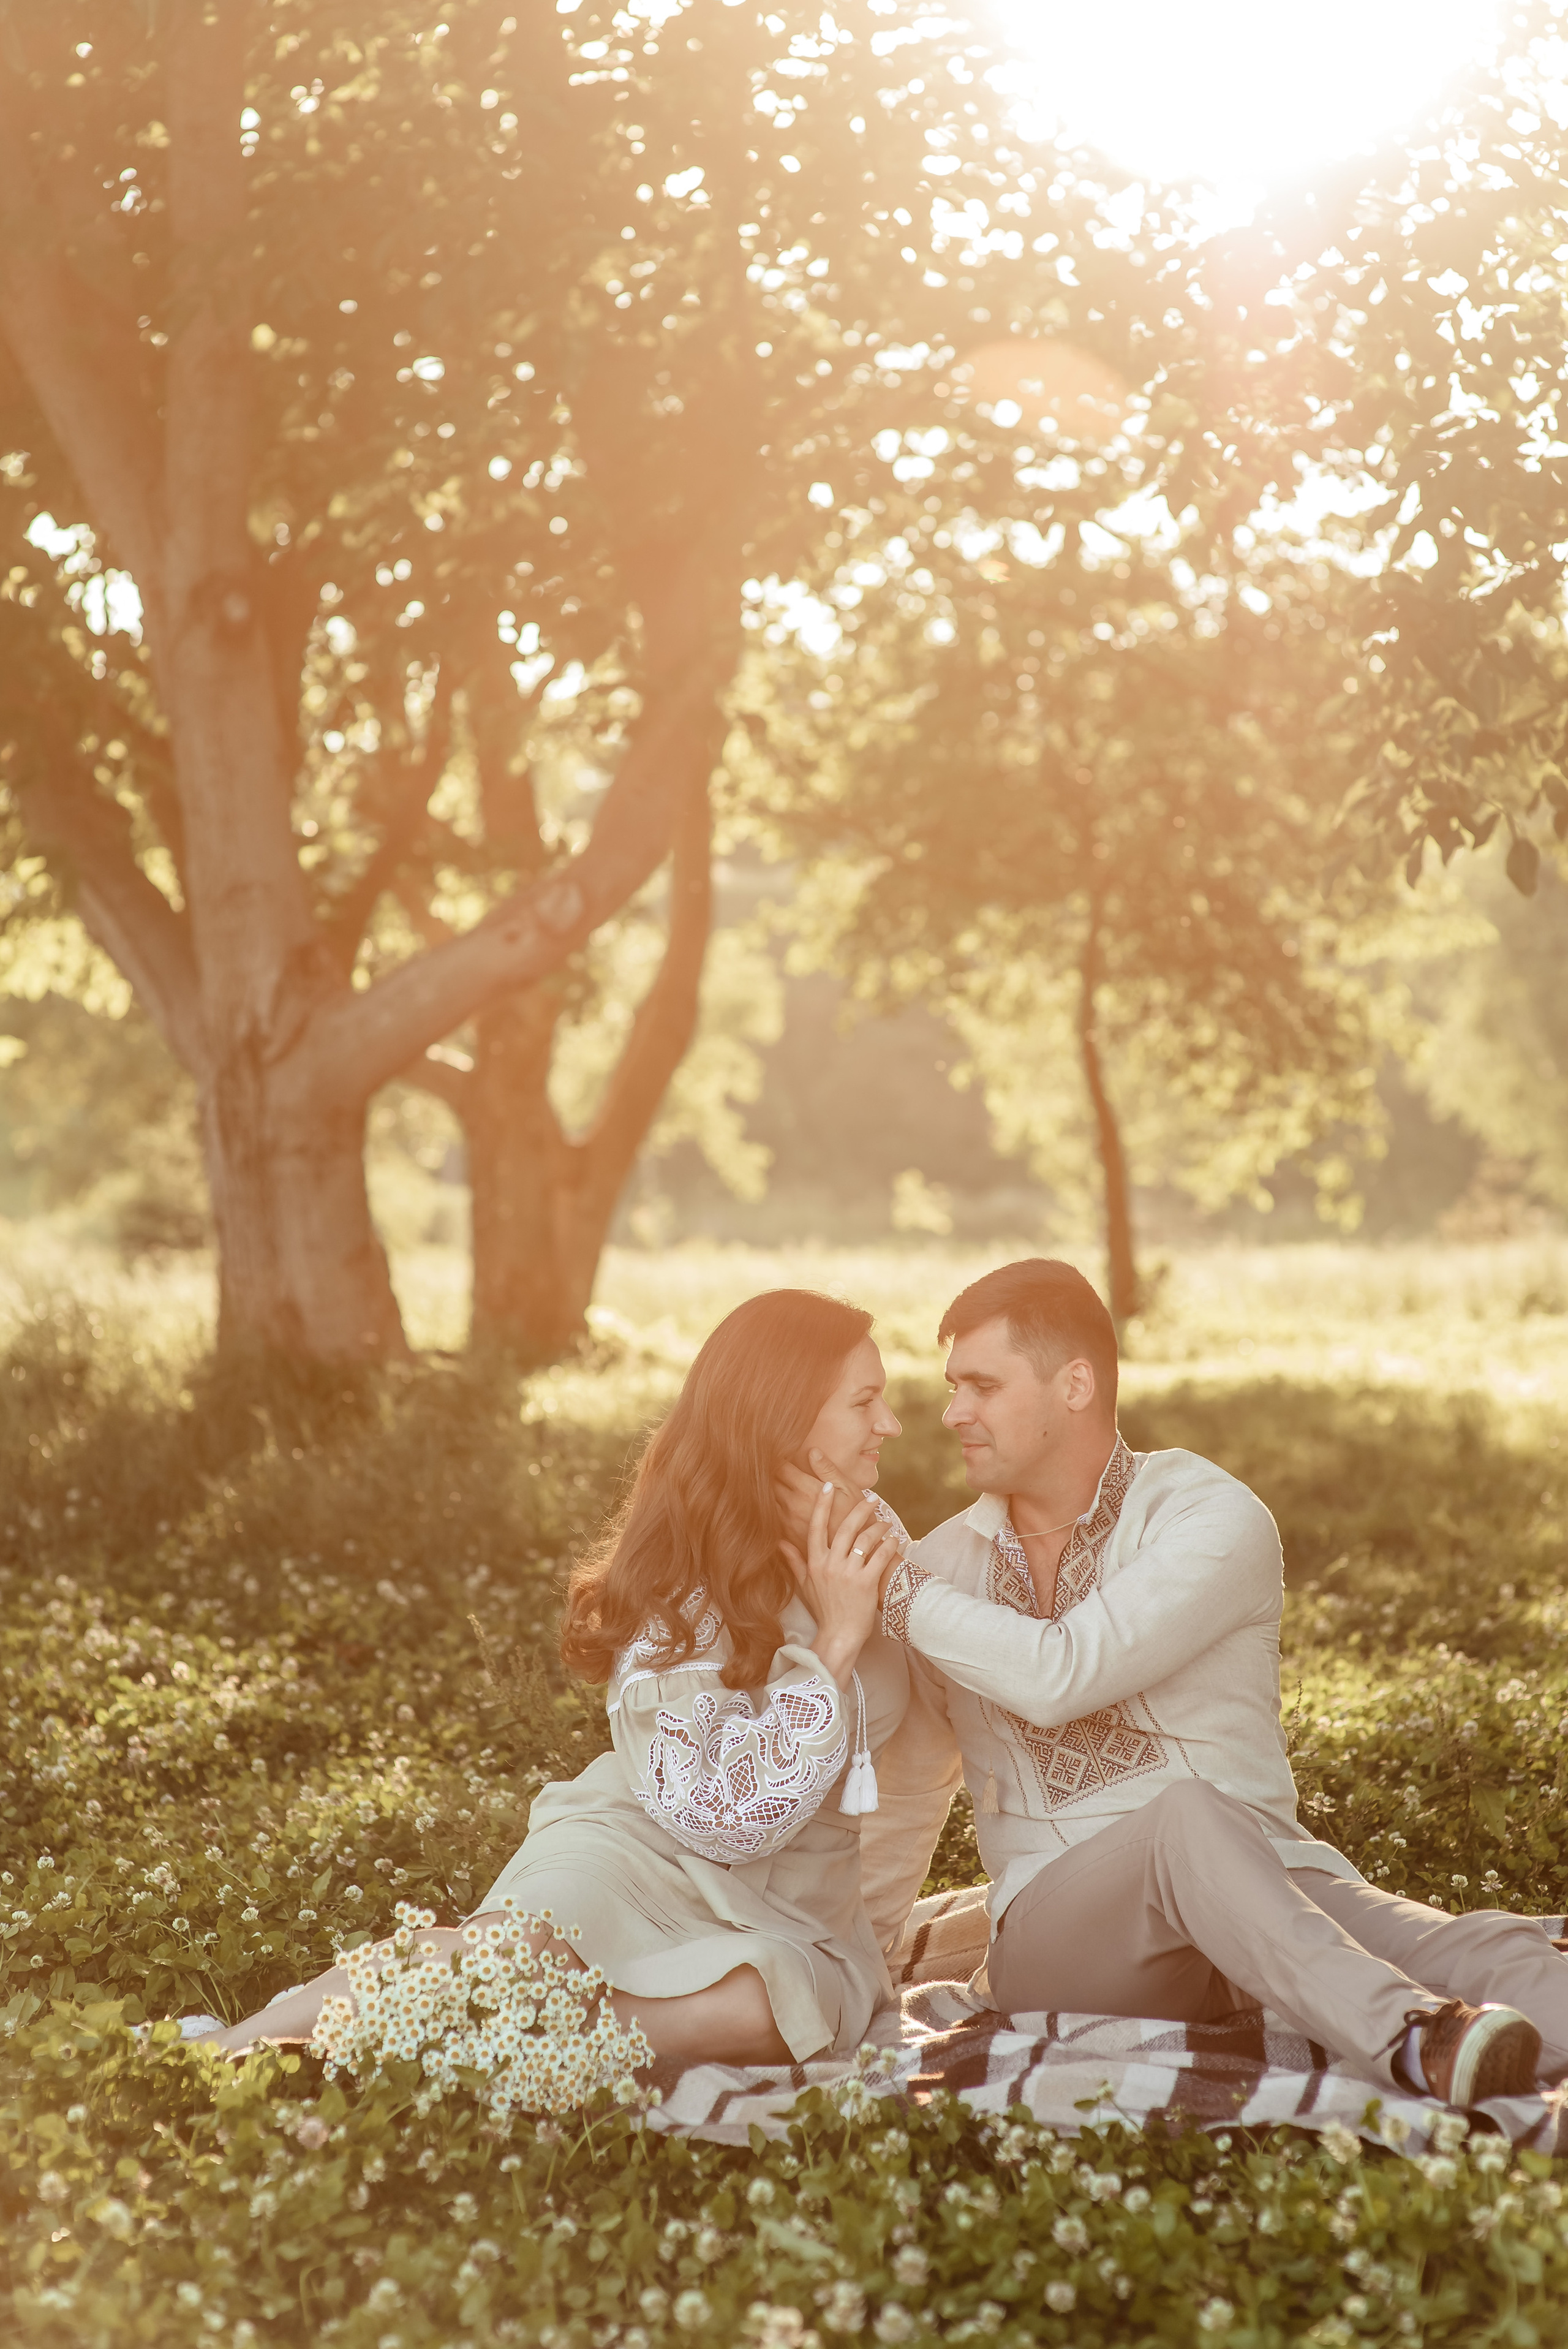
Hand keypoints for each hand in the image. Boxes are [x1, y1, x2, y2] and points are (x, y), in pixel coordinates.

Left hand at [775, 1456, 859, 1550]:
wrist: (855, 1552)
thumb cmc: (855, 1516)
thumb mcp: (848, 1489)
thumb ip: (828, 1470)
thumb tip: (812, 1451)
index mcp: (806, 1490)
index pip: (781, 1468)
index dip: (781, 1460)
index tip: (784, 1456)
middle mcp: (792, 1505)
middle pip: (771, 1482)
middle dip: (773, 1474)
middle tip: (779, 1468)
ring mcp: (787, 1522)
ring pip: (768, 1499)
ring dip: (772, 1491)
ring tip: (779, 1485)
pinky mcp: (787, 1535)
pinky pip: (771, 1517)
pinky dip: (773, 1508)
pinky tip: (783, 1505)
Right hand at [780, 1483, 902, 1687]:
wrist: (838, 1636)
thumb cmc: (823, 1610)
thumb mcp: (804, 1585)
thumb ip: (794, 1561)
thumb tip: (779, 1542)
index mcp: (815, 1563)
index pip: (816, 1527)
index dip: (822, 1505)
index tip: (828, 1486)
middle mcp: (830, 1565)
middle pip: (845, 1528)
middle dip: (859, 1509)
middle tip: (871, 1498)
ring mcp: (848, 1574)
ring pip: (865, 1539)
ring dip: (878, 1527)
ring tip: (885, 1522)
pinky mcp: (866, 1583)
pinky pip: (880, 1556)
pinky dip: (889, 1545)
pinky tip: (894, 1540)